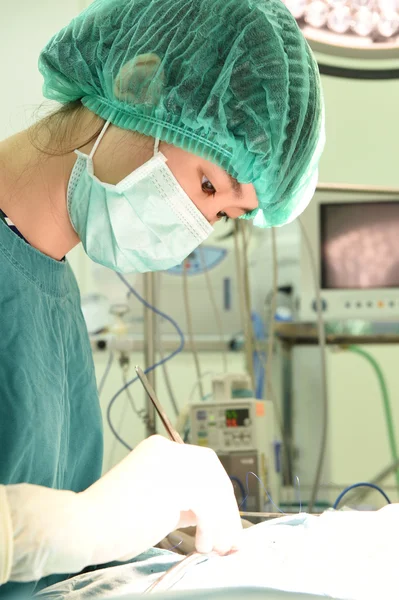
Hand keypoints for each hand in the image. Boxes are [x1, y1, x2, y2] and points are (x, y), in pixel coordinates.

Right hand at [81, 435, 242, 560]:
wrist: (81, 525)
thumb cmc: (111, 522)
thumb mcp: (155, 504)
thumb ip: (181, 501)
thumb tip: (212, 516)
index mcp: (160, 449)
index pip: (203, 464)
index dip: (218, 492)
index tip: (225, 520)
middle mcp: (167, 449)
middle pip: (213, 472)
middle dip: (225, 507)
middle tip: (229, 538)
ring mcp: (170, 462)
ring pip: (214, 488)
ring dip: (221, 522)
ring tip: (214, 547)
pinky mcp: (172, 482)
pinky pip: (207, 505)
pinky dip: (211, 527)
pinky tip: (200, 544)